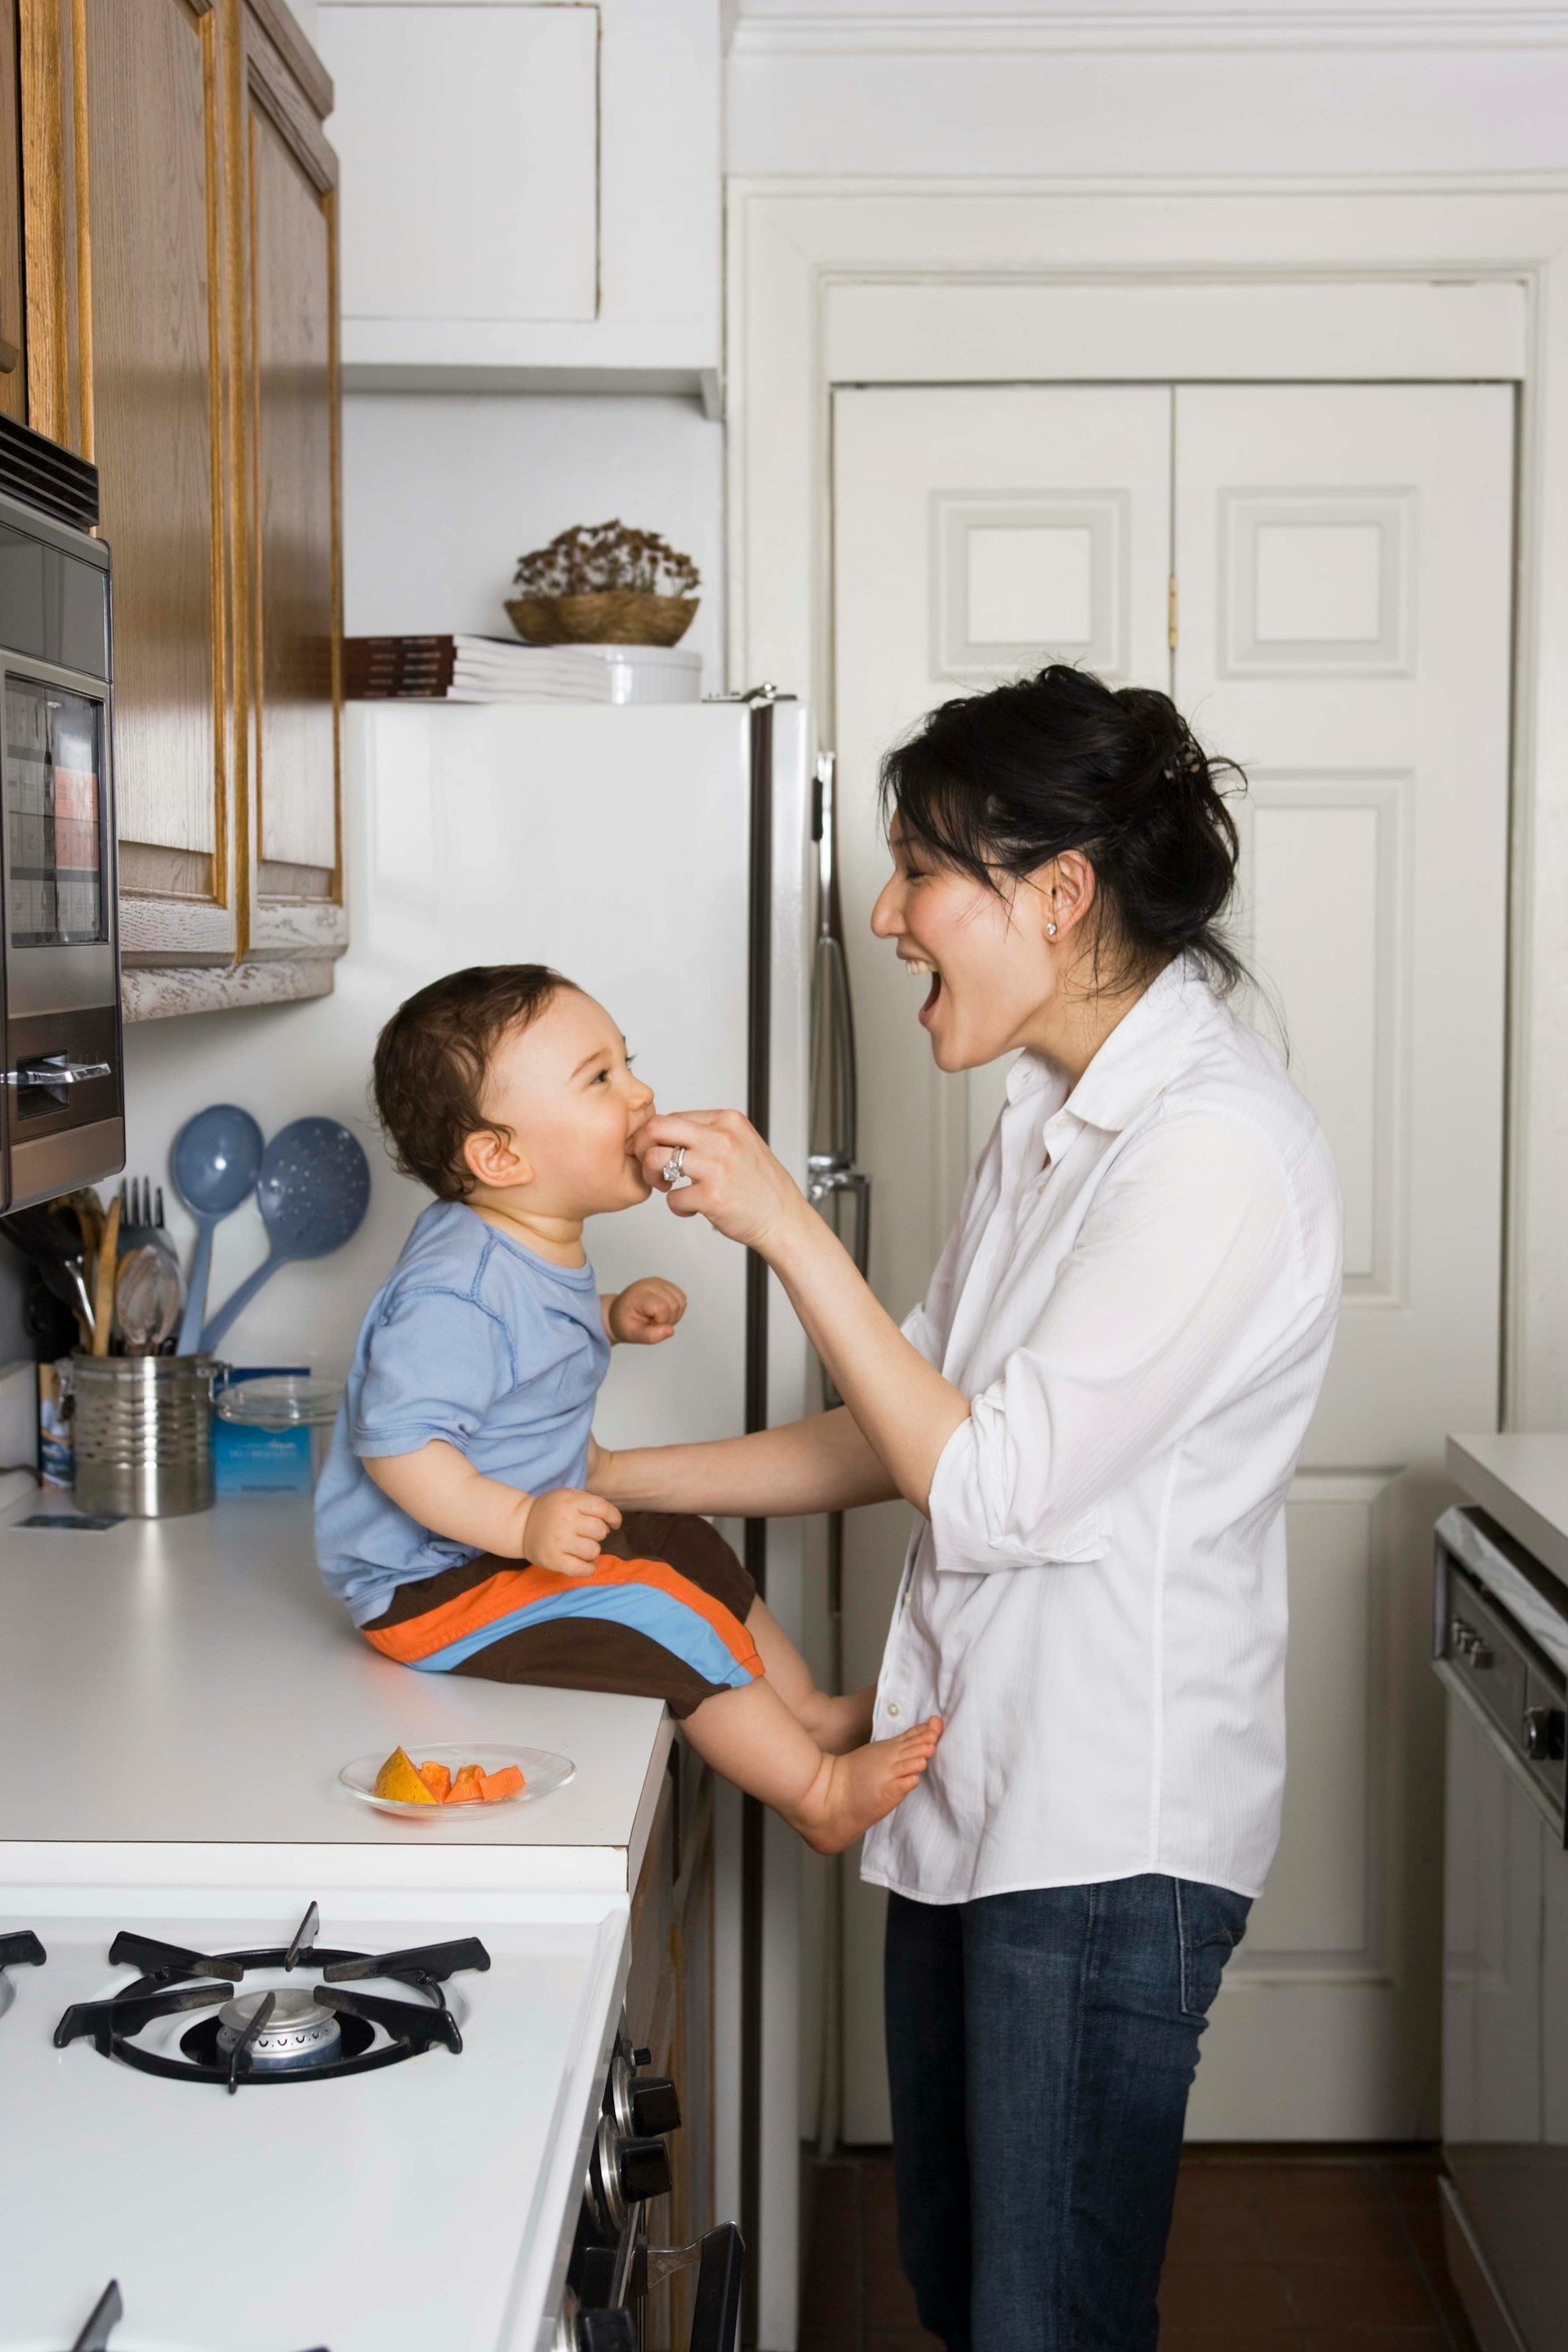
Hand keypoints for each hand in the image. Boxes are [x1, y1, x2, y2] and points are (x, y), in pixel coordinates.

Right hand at [518, 1486, 620, 1575]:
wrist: (520, 1525)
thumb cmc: (551, 1510)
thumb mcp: (568, 1495)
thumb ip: (590, 1503)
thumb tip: (612, 1523)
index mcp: (570, 1501)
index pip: (603, 1509)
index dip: (614, 1517)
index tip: (614, 1524)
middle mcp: (565, 1521)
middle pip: (600, 1531)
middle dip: (598, 1534)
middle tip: (586, 1534)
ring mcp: (558, 1542)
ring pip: (594, 1551)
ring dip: (592, 1551)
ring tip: (580, 1547)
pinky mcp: (553, 1560)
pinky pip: (583, 1569)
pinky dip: (589, 1568)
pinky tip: (583, 1563)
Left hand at [608, 1276, 686, 1345]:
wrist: (618, 1312)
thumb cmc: (624, 1322)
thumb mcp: (632, 1334)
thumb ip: (650, 1336)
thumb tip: (670, 1330)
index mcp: (640, 1294)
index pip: (663, 1308)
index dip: (660, 1322)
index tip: (648, 1324)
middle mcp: (652, 1284)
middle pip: (675, 1305)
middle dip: (668, 1320)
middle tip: (652, 1322)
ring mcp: (661, 1282)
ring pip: (681, 1302)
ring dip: (674, 1315)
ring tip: (658, 1318)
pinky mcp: (667, 1285)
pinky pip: (682, 1298)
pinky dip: (677, 1309)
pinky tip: (664, 1312)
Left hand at [628, 1109, 807, 1256]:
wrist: (784, 1219)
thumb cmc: (762, 1186)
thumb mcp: (741, 1143)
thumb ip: (710, 1134)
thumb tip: (669, 1134)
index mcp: (727, 1121)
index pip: (673, 1117)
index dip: (656, 1136)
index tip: (652, 1150)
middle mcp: (721, 1138)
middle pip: (657, 1128)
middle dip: (642, 1146)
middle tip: (648, 1164)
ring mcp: (715, 1166)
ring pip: (656, 1159)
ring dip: (653, 1176)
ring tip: (667, 1186)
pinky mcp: (711, 1196)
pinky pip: (671, 1198)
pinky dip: (677, 1207)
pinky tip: (693, 1208)